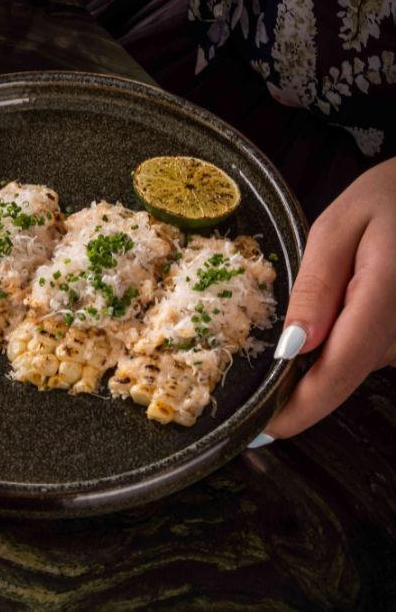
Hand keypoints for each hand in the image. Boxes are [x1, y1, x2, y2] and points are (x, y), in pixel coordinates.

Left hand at [264, 156, 395, 439]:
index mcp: (381, 303)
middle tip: (248, 379)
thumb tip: (292, 346)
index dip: (296, 411)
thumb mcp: (338, 228)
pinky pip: (360, 350)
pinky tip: (319, 314)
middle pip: (337, 377)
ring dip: (312, 358)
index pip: (335, 375)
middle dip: (291, 384)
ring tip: (283, 329)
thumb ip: (317, 287)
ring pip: (347, 365)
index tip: (258, 431)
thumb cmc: (388, 199)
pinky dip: (332, 341)